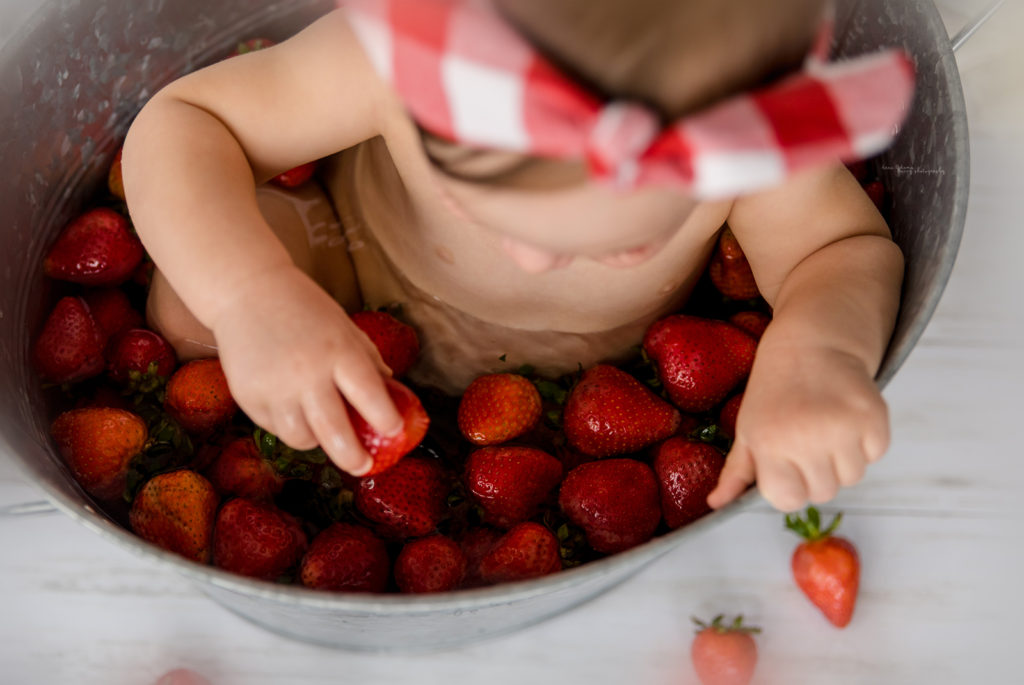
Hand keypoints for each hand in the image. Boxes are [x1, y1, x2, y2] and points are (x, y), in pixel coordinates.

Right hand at [210, 265, 402, 474]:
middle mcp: (306, 373)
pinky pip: (276, 428)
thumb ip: (367, 361)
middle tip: (363, 465)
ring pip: (302, 439)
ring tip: (324, 431)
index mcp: (338, 351)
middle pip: (335, 433)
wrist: (247, 292)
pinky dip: (290, 427)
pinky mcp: (248, 397)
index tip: (395, 432)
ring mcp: (274, 388)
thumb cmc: (305, 309)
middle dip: (353, 457)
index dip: (386, 420)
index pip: (370, 396)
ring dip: (318, 442)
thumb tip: (391, 397)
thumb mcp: (345, 327)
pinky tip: (294, 410)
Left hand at [707, 346, 889, 511]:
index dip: (789, 485)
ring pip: (852, 477)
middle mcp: (806, 438)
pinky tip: (847, 415)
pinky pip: (876, 454)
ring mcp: (843, 428)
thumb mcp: (747, 426)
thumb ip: (736, 471)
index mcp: (769, 443)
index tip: (787, 463)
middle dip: (816, 472)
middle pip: (823, 493)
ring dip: (843, 458)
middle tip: (807, 437)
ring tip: (826, 424)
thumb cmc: (775, 387)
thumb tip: (716, 504)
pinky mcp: (874, 417)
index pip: (787, 500)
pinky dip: (867, 440)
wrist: (813, 340)